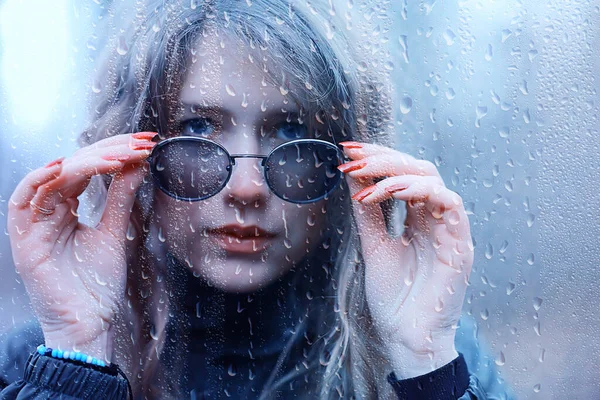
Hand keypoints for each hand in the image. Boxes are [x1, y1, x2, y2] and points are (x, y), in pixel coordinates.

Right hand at [6, 132, 156, 360]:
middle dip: (106, 151)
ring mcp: (34, 225)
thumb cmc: (98, 283)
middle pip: (71, 168)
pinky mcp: (23, 240)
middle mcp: (48, 212)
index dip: (113, 151)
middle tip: (137, 144)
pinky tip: (65, 166)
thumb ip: (121, 196)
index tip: (143, 142)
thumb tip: (137, 163)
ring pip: (51, 179)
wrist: (90, 321)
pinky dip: (40, 180)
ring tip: (116, 156)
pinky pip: (22, 202)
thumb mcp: (114, 230)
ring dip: (84, 163)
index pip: (85, 169)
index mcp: (66, 209)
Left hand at [338, 141, 473, 378]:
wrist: (405, 335)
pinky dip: (418, 190)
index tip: (348, 151)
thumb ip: (367, 212)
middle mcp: (435, 218)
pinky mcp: (460, 243)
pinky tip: (388, 193)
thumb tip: (352, 177)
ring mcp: (449, 229)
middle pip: (417, 169)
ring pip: (432, 179)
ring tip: (363, 177)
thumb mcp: (373, 244)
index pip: (403, 174)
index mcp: (417, 218)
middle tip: (352, 156)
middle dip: (383, 157)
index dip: (378, 158)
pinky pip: (448, 202)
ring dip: (395, 172)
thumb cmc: (393, 296)